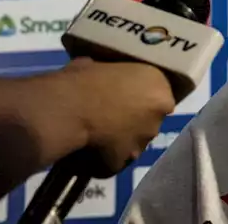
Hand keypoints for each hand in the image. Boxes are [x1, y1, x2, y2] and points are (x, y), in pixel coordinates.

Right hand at [56, 58, 175, 175]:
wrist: (68, 107)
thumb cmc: (84, 79)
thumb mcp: (100, 65)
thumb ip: (109, 75)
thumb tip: (95, 72)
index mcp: (159, 86)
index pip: (157, 96)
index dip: (139, 100)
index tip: (121, 100)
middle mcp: (159, 114)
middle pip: (149, 121)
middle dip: (133, 122)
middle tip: (108, 120)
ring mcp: (144, 141)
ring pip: (134, 144)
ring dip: (120, 142)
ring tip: (95, 138)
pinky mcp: (124, 162)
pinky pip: (115, 162)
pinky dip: (103, 160)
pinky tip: (86, 154)